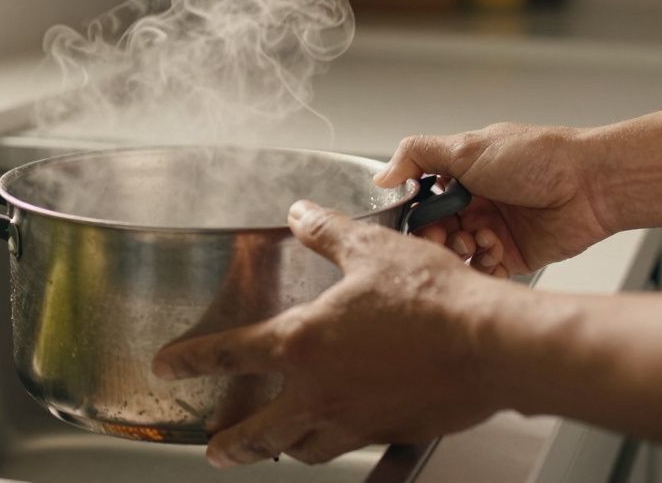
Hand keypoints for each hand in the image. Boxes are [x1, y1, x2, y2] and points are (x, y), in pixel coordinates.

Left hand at [151, 201, 506, 467]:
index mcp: (303, 343)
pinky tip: (342, 433)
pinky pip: (349, 448)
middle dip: (230, 443)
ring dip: (281, 448)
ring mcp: (354, 420)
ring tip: (274, 447)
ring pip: (302, 448)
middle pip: (258, 431)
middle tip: (214, 449)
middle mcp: (319, 392)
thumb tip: (300, 213)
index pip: (229, 353)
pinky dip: (333, 445)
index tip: (168, 366)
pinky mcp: (389, 434)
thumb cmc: (434, 300)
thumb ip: (326, 233)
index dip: (191, 360)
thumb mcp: (370, 250)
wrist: (492, 346)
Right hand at [377, 123, 613, 275]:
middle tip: (446, 236)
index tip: (415, 222)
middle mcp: (475, 203)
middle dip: (436, 238)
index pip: (421, 202)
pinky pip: (485, 272)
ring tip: (477, 240)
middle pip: (435, 232)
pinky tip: (493, 252)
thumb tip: (381, 176)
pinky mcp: (514, 256)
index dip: (414, 216)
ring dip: (461, 250)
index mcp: (461, 176)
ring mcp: (494, 230)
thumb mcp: (466, 146)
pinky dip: (483, 267)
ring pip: (457, 254)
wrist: (590, 183)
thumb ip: (416, 156)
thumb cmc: (537, 157)